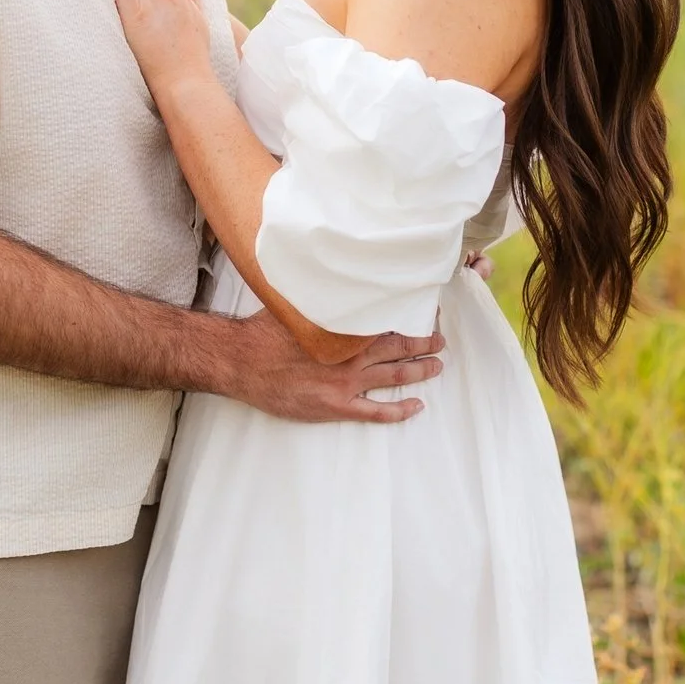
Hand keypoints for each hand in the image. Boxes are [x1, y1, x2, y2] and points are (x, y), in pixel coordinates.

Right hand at [213, 309, 444, 422]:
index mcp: (345, 327)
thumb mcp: (295, 302)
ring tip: (437, 366)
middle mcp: (352, 354)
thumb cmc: (265, 331)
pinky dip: (398, 410)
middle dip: (423, 343)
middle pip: (399, 347)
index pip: (387, 319)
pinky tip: (416, 407)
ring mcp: (347, 382)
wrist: (243, 363)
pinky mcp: (337, 406)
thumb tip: (330, 272)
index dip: (409, 315)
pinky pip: (376, 412)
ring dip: (419, 371)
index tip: (427, 310)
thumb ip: (319, 292)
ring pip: (394, 376)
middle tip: (441, 341)